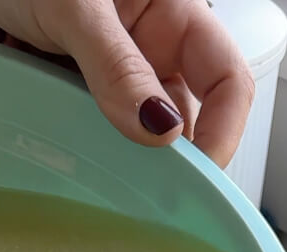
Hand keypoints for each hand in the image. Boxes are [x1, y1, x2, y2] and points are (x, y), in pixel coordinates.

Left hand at [0, 0, 253, 167]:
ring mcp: (106, 81)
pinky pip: (84, 142)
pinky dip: (75, 156)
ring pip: (130, 140)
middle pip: (180, 122)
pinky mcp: (67, 100)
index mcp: (170, 15)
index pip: (226, 80)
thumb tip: (160, 130)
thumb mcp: (75, 5)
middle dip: (165, 160)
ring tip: (94, 175)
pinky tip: (60, 162)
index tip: (198, 179)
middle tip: (143, 198)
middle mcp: (146, 51)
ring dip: (114, 160)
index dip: (223, 130)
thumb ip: (117, 66)